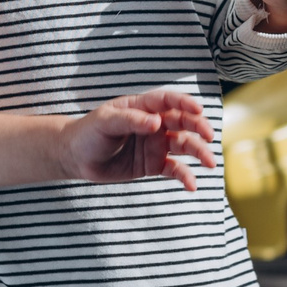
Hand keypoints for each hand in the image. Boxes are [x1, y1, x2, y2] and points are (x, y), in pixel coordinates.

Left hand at [58, 92, 218, 190]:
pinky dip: (185, 176)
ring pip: (184, 145)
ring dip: (199, 152)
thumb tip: (157, 122)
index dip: (185, 103)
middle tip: (209, 136)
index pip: (168, 101)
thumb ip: (131, 119)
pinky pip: (174, 169)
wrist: (76, 158)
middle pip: (183, 122)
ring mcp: (155, 144)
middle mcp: (154, 124)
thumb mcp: (106, 122)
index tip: (198, 110)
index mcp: (143, 107)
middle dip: (199, 127)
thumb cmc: (89, 132)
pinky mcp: (153, 164)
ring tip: (211, 163)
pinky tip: (192, 185)